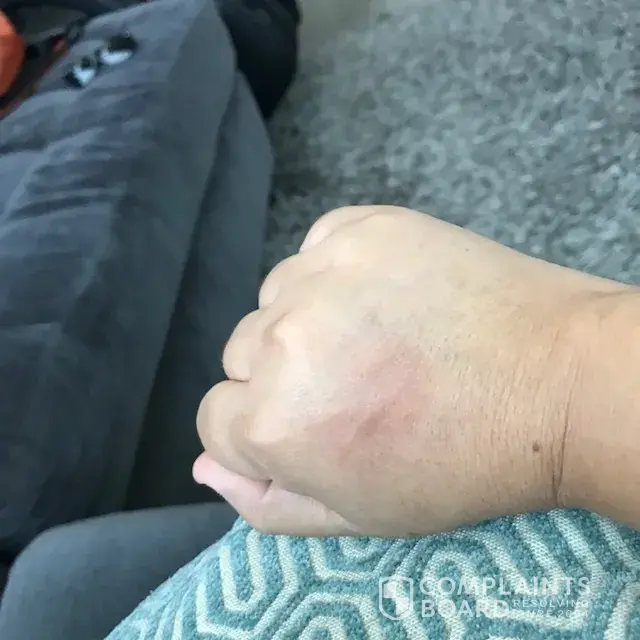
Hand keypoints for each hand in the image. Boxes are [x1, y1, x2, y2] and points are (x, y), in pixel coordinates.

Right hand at [193, 206, 623, 535]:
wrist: (555, 381)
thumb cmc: (462, 463)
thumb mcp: (359, 513)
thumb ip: (267, 503)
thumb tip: (206, 468)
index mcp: (273, 421)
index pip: (215, 421)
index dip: (265, 432)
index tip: (315, 428)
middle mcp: (281, 339)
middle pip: (241, 357)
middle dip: (282, 378)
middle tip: (355, 386)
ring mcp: (322, 271)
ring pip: (275, 301)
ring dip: (307, 322)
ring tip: (378, 340)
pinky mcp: (361, 227)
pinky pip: (315, 251)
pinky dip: (337, 274)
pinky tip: (387, 298)